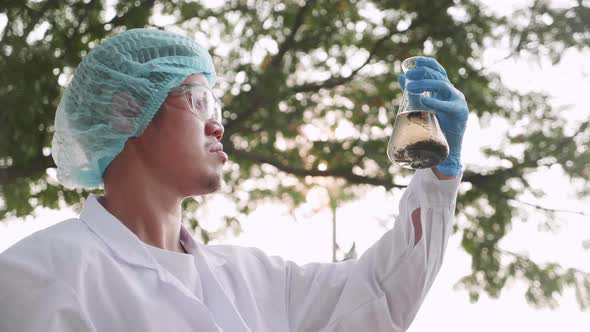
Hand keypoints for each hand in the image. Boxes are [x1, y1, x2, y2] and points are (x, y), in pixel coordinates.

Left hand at [398, 57, 467, 176]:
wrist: (447, 149)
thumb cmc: (434, 127)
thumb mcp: (421, 105)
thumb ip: (412, 92)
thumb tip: (400, 77)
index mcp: (444, 90)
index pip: (437, 70)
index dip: (426, 63)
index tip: (413, 61)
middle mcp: (452, 92)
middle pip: (438, 76)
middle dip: (422, 73)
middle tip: (408, 76)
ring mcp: (457, 101)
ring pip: (442, 86)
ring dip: (425, 84)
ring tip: (410, 87)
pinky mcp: (460, 113)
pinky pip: (447, 105)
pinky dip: (435, 102)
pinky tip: (423, 100)